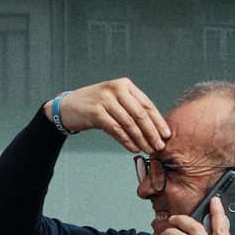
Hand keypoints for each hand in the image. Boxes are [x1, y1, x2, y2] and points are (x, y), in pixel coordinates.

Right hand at [43, 78, 170, 152]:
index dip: (158, 121)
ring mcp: (105, 100)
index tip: (166, 134)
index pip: (146, 104)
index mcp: (125, 85)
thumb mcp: (114, 100)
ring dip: (140, 139)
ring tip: (147, 149)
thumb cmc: (95, 106)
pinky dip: (126, 141)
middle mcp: (116, 89)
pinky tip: (133, 148)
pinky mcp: (95, 112)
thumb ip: (132, 108)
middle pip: (140, 114)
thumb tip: (155, 127)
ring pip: (129, 123)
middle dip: (152, 132)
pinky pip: (116, 129)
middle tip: (159, 146)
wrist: (67, 107)